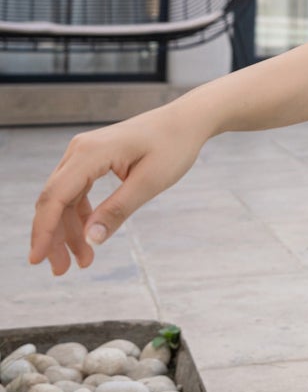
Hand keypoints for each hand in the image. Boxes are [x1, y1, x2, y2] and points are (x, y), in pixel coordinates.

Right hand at [28, 104, 208, 274]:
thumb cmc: (173, 146)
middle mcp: (80, 150)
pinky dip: (80, 217)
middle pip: (54, 200)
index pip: (55, 196)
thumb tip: (90, 240)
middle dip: (53, 237)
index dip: (43, 230)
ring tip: (82, 261)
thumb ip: (118, 210)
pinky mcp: (92, 159)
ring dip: (68, 231)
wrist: (186, 121)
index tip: (37, 260)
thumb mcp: (149, 183)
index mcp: (91, 153)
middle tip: (61, 270)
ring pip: (64, 199)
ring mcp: (84, 153)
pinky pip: (76, 192)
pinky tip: (88, 238)